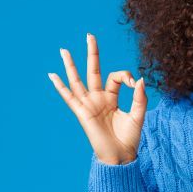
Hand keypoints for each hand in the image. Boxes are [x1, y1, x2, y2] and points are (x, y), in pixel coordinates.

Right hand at [48, 32, 146, 164]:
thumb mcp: (139, 115)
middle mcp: (98, 98)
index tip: (133, 83)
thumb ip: (140, 97)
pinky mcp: (83, 113)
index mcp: (112, 98)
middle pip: (93, 71)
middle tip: (89, 35)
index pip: (116, 77)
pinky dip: (60, 87)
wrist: (121, 156)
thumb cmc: (129, 138)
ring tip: (63, 50)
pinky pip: (69, 98)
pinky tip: (52, 75)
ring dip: (70, 65)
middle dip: (92, 53)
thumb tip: (139, 79)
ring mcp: (89, 105)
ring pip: (78, 81)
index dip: (125, 76)